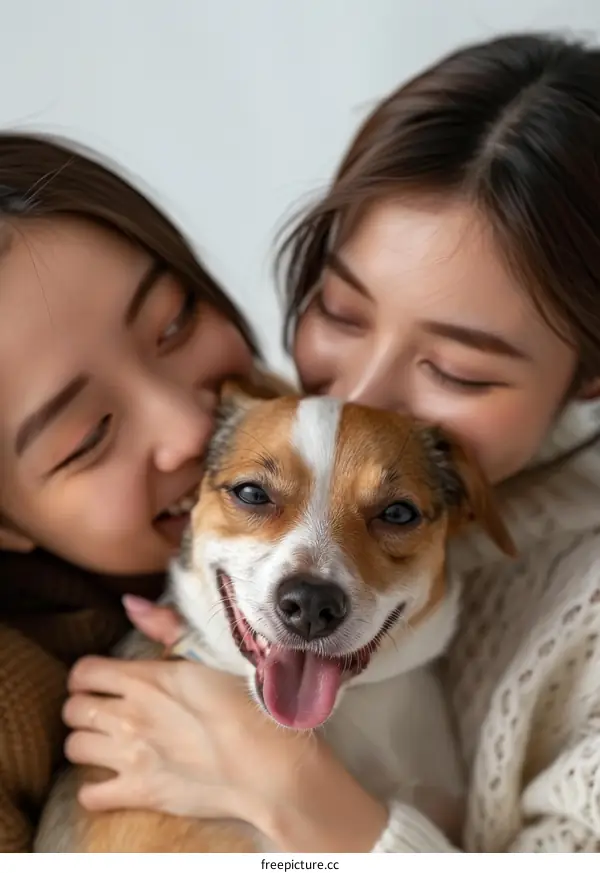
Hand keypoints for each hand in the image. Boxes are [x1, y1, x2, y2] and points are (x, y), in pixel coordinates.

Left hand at [64, 597, 386, 850]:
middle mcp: (129, 715)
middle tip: (107, 709)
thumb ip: (168, 625)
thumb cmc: (250, 704)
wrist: (268, 766)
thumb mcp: (213, 652)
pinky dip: (95, 788)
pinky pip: (90, 795)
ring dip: (88, 742)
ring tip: (109, 741)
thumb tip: (130, 602)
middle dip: (85, 706)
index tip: (102, 679)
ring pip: (74, 748)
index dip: (88, 674)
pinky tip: (114, 778)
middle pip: (74, 709)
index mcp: (146, 677)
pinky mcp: (140, 793)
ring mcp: (131, 757)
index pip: (84, 671)